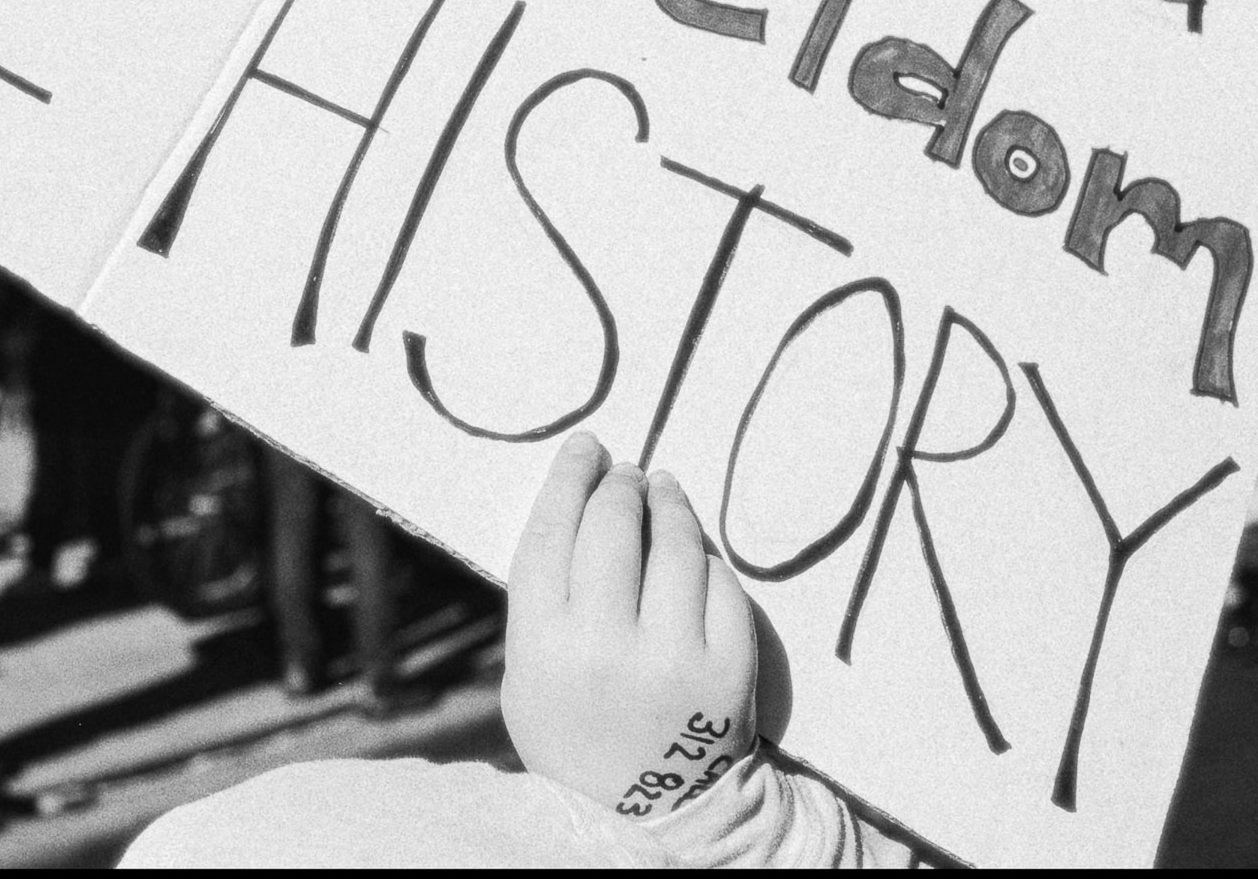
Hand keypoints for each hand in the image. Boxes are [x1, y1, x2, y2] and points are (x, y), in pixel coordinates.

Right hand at [502, 433, 757, 818]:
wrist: (650, 810)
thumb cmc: (576, 726)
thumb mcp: (530, 670)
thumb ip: (545, 594)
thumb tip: (581, 496)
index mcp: (542, 644)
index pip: (553, 531)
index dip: (568, 478)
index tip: (585, 448)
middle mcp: (604, 646)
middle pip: (613, 527)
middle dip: (619, 485)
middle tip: (625, 472)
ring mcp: (673, 657)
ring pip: (674, 545)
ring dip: (667, 505)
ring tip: (661, 491)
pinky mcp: (728, 669)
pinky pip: (720, 584)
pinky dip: (705, 559)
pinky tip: (693, 551)